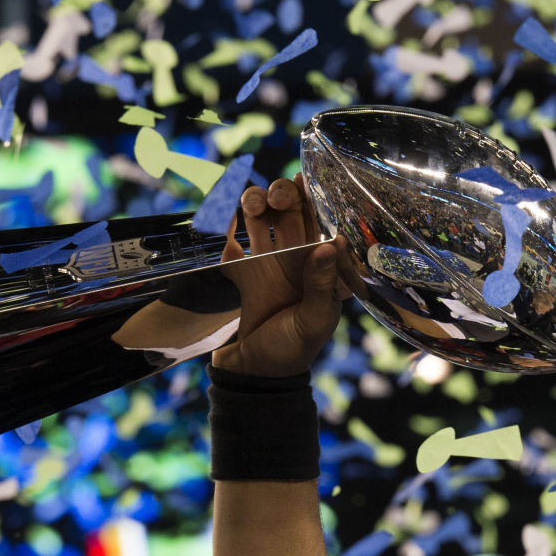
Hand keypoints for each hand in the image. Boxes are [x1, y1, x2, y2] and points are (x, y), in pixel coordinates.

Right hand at [210, 174, 350, 377]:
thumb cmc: (291, 352)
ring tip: (250, 204)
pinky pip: (234, 239)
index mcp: (321, 272)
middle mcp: (296, 262)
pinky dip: (227, 224)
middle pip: (291, 215)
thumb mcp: (313, 322)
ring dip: (255, 204)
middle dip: (284, 197)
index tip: (306, 180)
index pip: (323, 226)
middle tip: (277, 195)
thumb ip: (322, 285)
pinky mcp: (241, 272)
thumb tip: (331, 244)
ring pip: (262, 220)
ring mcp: (268, 264)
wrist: (253, 375)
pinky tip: (223, 216)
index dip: (316, 200)